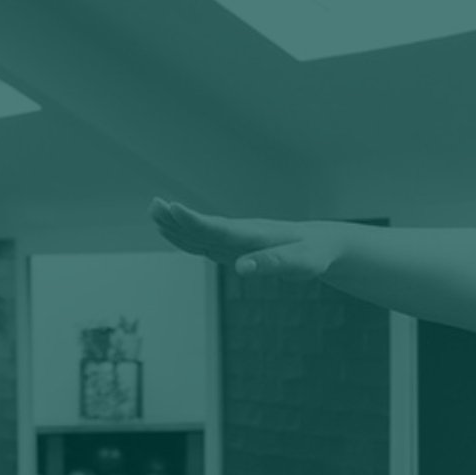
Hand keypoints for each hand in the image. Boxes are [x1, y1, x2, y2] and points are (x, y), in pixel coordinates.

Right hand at [150, 198, 339, 279]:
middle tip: (153, 205)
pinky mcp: (238, 248)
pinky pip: (209, 242)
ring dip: (179, 225)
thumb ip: (272, 263)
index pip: (221, 228)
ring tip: (154, 213)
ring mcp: (238, 240)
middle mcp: (243, 234)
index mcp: (256, 235)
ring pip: (203, 233)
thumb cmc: (315, 254)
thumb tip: (241, 269)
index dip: (196, 221)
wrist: (322, 244)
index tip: (174, 208)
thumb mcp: (302, 263)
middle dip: (179, 219)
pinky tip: (173, 234)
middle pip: (206, 227)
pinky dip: (190, 238)